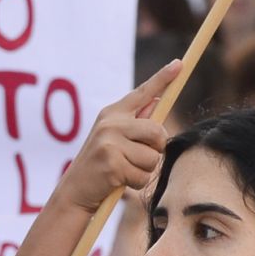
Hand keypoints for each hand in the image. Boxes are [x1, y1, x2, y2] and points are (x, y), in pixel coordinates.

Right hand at [55, 60, 180, 212]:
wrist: (75, 191)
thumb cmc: (100, 164)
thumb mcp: (113, 138)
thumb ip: (135, 122)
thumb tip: (158, 100)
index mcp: (112, 113)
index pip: (142, 92)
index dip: (163, 78)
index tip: (179, 64)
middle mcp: (110, 124)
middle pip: (157, 132)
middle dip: (156, 149)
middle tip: (139, 157)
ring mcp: (110, 143)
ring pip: (153, 158)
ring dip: (145, 170)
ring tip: (125, 171)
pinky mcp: (112, 164)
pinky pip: (143, 176)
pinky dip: (137, 183)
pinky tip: (120, 182)